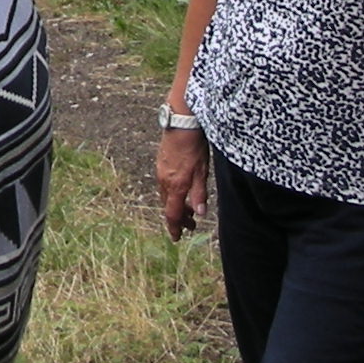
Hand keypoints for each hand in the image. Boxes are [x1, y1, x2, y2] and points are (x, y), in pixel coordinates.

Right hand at [155, 124, 210, 239]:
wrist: (181, 124)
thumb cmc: (194, 147)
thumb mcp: (202, 172)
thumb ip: (199, 194)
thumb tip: (200, 213)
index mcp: (176, 186)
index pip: (172, 213)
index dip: (175, 227)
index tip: (176, 238)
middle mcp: (165, 182)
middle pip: (168, 206)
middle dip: (179, 218)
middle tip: (191, 224)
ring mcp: (161, 172)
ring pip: (166, 196)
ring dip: (176, 205)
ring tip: (190, 209)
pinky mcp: (161, 165)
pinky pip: (164, 186)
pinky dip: (172, 194)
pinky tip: (181, 191)